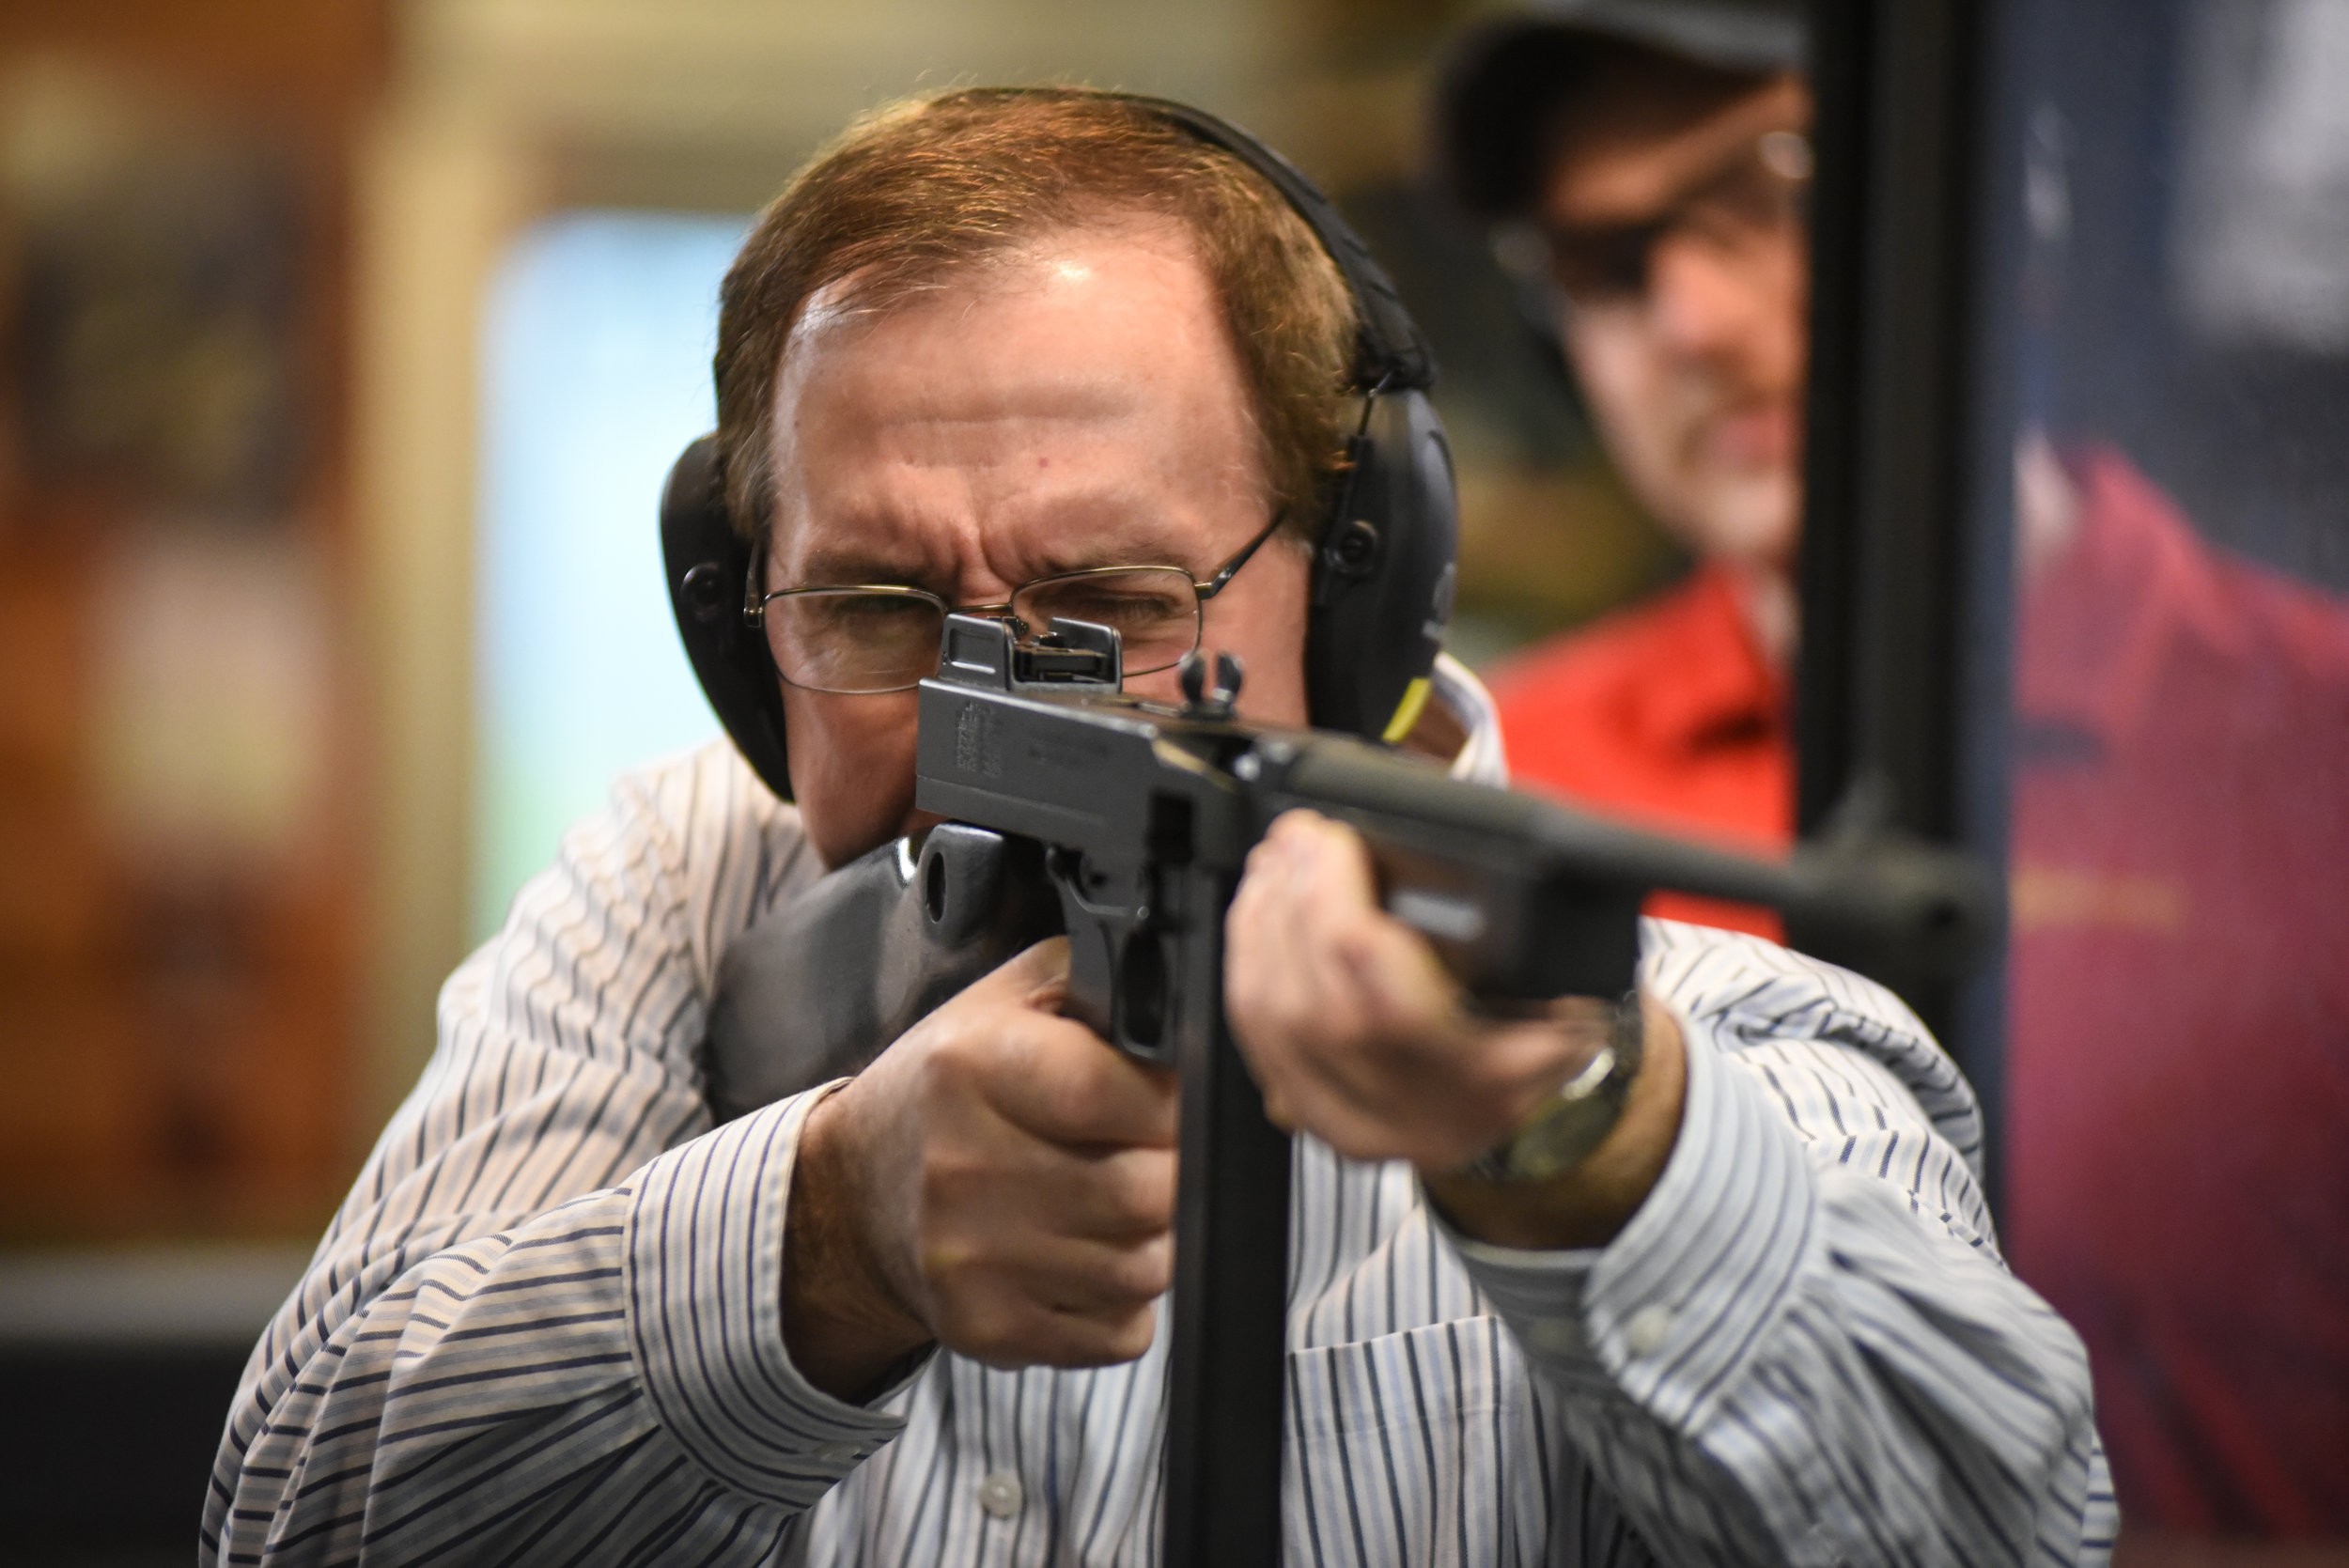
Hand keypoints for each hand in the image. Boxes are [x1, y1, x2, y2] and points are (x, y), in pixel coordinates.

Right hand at [783, 938, 1178, 1400]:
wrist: (856, 1192)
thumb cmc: (948, 1089)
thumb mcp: (1008, 999)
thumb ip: (1098, 988)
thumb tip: (1187, 1018)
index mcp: (971, 1067)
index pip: (1111, 1092)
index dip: (1168, 1102)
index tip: (1166, 1102)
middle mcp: (961, 1168)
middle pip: (1147, 1192)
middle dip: (1172, 1171)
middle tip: (1146, 1154)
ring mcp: (972, 1260)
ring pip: (1146, 1268)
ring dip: (1153, 1237)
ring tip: (1112, 1202)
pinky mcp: (988, 1328)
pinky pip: (1122, 1332)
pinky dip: (1123, 1299)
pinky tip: (1083, 1256)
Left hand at [1224, 810, 1684, 1248]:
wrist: (1530, 1111)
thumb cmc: (1547, 1043)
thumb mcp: (1562, 986)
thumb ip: (1508, 933)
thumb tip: (1427, 847)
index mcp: (1481, 1088)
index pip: (1384, 1009)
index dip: (1340, 910)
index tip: (1334, 841)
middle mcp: (1406, 1121)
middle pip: (1310, 1010)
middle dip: (1293, 905)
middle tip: (1298, 838)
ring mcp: (1348, 1123)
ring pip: (1269, 1024)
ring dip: (1261, 926)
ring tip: (1277, 863)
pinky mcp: (1307, 1112)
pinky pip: (1253, 1036)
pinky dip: (1247, 962)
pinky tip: (1259, 914)